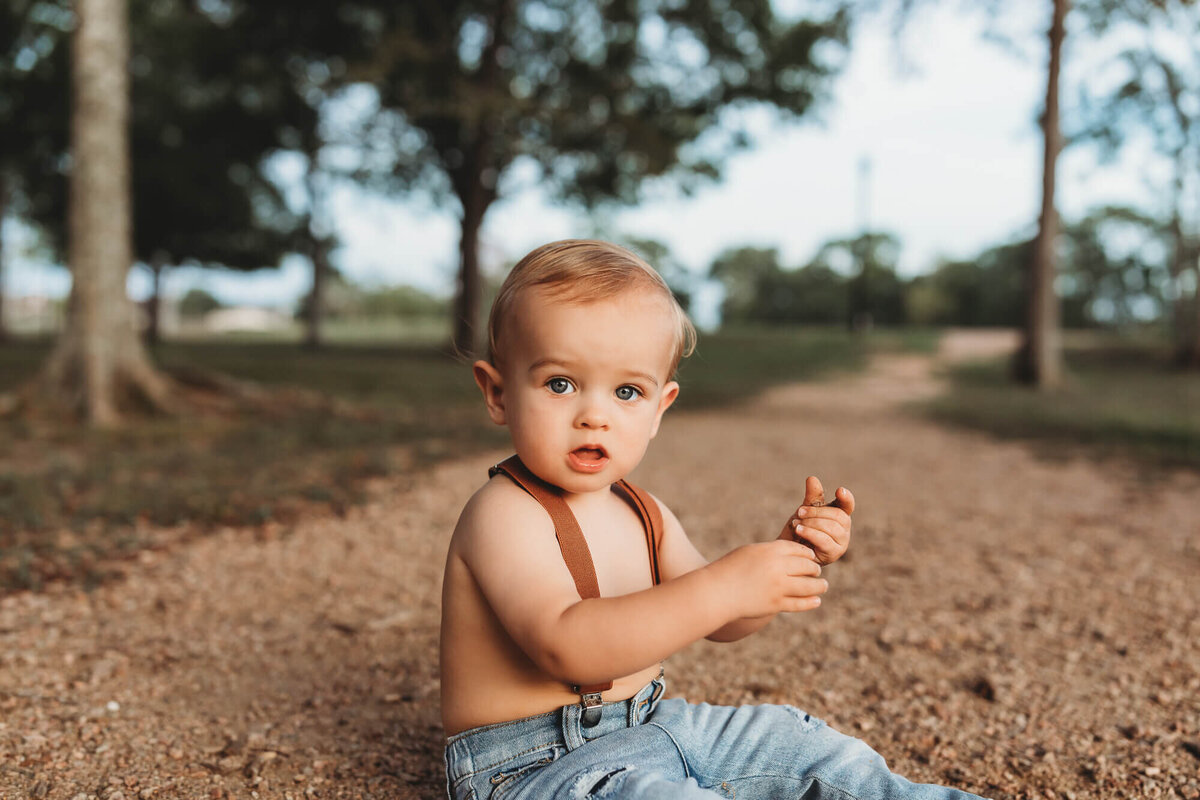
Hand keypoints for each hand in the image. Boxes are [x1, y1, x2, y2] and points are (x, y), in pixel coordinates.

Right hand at [710, 540, 827, 618]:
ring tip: (823, 586)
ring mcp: (779, 587)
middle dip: (814, 569)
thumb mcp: (751, 552)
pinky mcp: (776, 605)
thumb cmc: (731, 568)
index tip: (810, 558)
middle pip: (808, 566)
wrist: (717, 591)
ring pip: (810, 586)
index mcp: (772, 550)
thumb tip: (792, 555)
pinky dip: (811, 602)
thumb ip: (772, 551)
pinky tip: (816, 601)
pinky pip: (800, 603)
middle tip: (816, 572)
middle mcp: (778, 567)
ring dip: (820, 586)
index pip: (800, 550)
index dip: (808, 554)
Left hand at [779, 476, 853, 565]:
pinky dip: (811, 533)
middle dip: (816, 512)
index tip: (840, 490)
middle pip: (837, 515)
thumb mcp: (805, 510)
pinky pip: (825, 541)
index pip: (848, 505)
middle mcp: (844, 529)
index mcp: (839, 515)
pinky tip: (799, 530)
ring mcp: (841, 542)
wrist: (787, 551)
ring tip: (796, 524)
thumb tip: (812, 478)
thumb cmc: (800, 529)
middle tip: (799, 512)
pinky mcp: (833, 554)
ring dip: (812, 523)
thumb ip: (811, 496)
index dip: (846, 498)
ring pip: (832, 528)